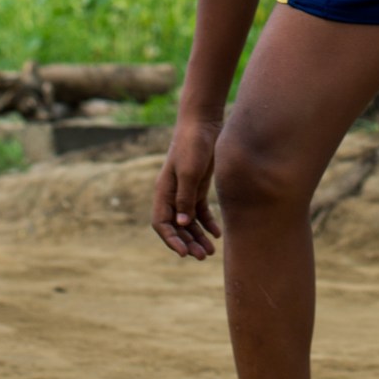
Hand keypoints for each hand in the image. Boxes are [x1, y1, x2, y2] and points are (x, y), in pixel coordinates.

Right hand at [151, 117, 222, 258]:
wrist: (203, 122)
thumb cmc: (193, 144)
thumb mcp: (190, 172)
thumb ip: (185, 198)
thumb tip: (182, 224)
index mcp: (164, 191)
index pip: (161, 223)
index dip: (171, 240)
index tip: (184, 253)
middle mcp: (172, 193)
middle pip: (177, 226)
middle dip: (187, 242)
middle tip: (202, 256)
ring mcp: (186, 190)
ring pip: (189, 221)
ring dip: (197, 237)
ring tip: (210, 251)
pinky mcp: (199, 186)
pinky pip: (200, 211)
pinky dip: (207, 223)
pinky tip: (217, 233)